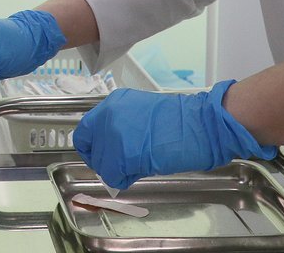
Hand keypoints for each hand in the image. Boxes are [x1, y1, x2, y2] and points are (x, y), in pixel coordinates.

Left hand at [72, 81, 276, 188]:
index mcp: (112, 104)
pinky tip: (141, 170)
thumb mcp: (140, 113)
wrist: (199, 125)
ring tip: (138, 165)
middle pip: (91, 150)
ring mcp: (113, 136)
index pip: (85, 131)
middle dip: (105, 161)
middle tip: (124, 165)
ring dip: (116, 171)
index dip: (92, 147)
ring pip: (102, 166)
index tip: (101, 156)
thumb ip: (120, 125)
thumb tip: (111, 147)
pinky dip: (124, 179)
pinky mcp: (122, 155)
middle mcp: (107, 117)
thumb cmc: (179, 121)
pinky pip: (113, 176)